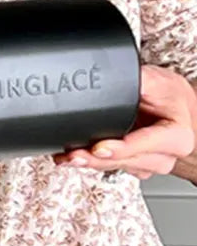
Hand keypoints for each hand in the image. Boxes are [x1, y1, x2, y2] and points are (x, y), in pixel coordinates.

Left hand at [54, 65, 196, 179]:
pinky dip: (89, 162)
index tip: (99, 148)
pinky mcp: (131, 166)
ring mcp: (148, 164)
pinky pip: (108, 167)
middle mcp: (164, 155)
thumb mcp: (159, 82)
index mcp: (177, 137)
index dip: (122, 148)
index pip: (147, 146)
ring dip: (89, 163)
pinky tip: (72, 157)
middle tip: (74, 155)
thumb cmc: (169, 95)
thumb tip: (116, 78)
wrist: (174, 106)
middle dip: (98, 160)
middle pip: (127, 161)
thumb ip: (141, 81)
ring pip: (115, 168)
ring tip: (67, 157)